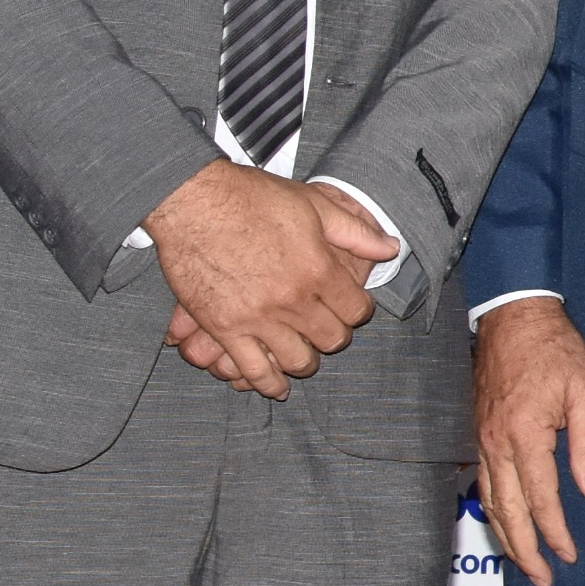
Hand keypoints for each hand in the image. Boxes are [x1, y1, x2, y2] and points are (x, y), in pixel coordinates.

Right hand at [146, 163, 385, 397]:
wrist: (193, 200)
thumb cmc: (253, 198)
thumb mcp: (315, 205)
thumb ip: (356, 233)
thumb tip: (392, 248)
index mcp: (319, 271)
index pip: (357, 310)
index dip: (358, 310)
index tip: (351, 307)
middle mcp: (293, 300)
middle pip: (331, 339)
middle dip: (334, 335)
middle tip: (326, 327)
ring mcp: (258, 317)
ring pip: (298, 360)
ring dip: (305, 361)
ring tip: (304, 355)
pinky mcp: (223, 328)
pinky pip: (253, 369)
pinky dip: (267, 383)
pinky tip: (275, 387)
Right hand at [472, 298, 584, 585]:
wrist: (515, 316)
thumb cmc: (557, 351)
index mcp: (525, 436)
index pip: (540, 500)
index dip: (555, 533)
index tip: (570, 556)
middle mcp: (495, 445)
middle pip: (506, 512)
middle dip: (525, 551)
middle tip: (543, 579)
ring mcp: (480, 440)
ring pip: (488, 502)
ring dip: (505, 536)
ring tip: (524, 563)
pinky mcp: (476, 434)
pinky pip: (480, 483)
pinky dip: (491, 510)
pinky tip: (503, 522)